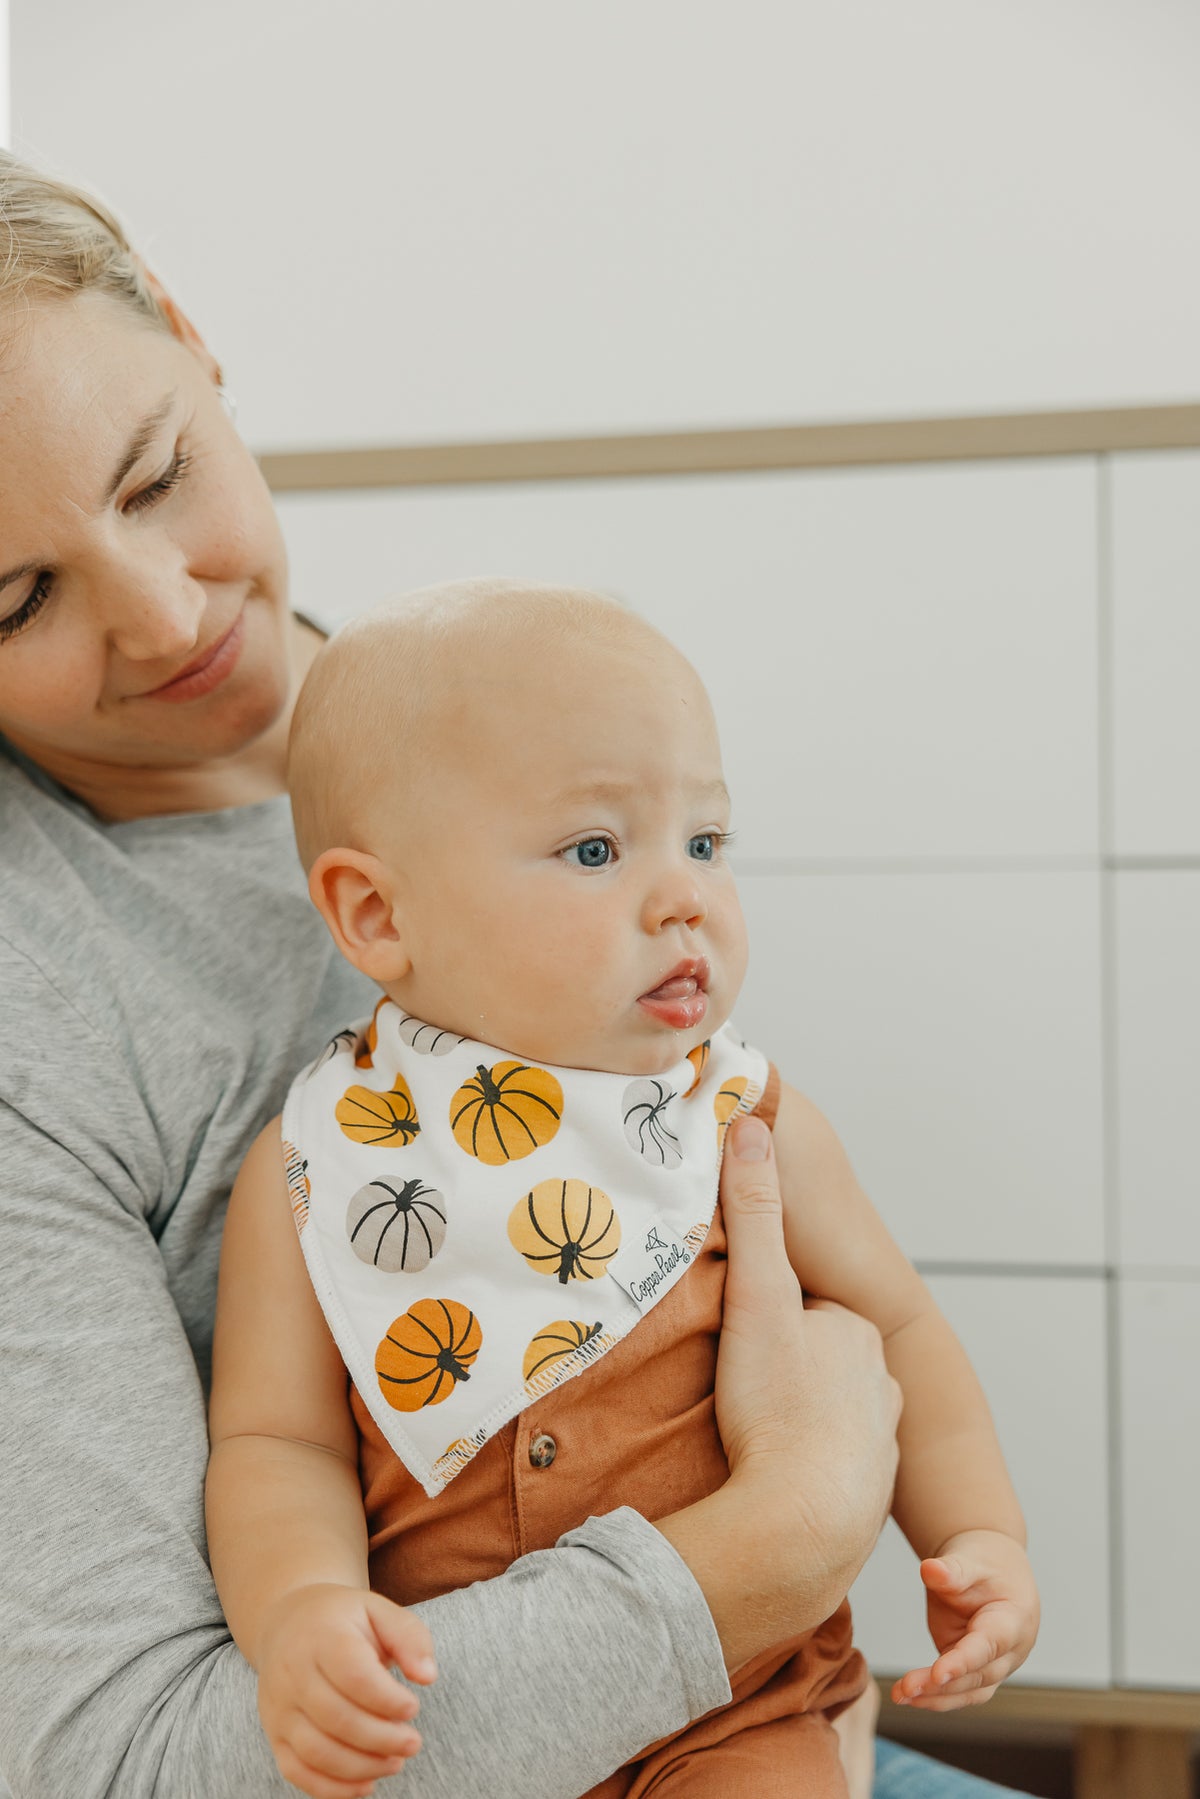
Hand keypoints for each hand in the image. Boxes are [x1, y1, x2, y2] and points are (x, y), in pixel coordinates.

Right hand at [256, 1583, 435, 1798]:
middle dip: (381, 1739)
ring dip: (361, 1767)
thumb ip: (409, 1637)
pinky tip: (366, 1783)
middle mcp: (293, 1673)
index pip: (354, 1676)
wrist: (288, 1623)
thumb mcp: (379, 1610)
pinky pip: (297, 1771)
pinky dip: (332, 1788)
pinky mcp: (274, 1734)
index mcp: (322, 1636)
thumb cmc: (343, 1621)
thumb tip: (428, 1676)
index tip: (413, 1707)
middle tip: (412, 1743)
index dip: (387, 1700)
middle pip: (337, 1718)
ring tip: (395, 1762)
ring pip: (316, 1751)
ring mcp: (279, 1708)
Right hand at [715, 1114, 901, 1593]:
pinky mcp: (864, 1498)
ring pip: (825, 1416)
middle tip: (734, 1387)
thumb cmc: (775, 1410)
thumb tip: (749, 1123)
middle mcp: (878, 1385)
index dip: (764, 1315)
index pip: (805, 1305)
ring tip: (747, 1434)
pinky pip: (826, 1470)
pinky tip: (769, 1476)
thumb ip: (751, 1212)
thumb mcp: (755, 1299)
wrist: (799, 1527)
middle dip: (780, 1369)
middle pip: (816, 1361)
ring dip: (790, 1422)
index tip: (733, 1333)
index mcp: (856, 1333)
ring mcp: (877, 1444)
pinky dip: (801, 1469)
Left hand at [891, 1528, 1039, 1709]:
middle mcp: (1009, 1652)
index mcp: (1013, 1622)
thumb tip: (929, 1569)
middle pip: (976, 1675)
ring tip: (900, 1696)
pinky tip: (907, 1696)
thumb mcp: (971, 1560)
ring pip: (968, 1691)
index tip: (938, 1673)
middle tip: (906, 1688)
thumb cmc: (984, 1566)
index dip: (964, 1662)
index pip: (988, 1646)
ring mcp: (993, 1665)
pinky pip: (958, 1691)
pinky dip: (934, 1696)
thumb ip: (952, 1569)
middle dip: (941, 1685)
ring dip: (935, 1697)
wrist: (994, 1571)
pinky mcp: (975, 1672)